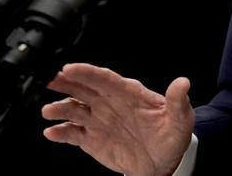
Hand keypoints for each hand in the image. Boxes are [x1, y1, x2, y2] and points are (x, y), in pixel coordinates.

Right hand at [42, 63, 194, 175]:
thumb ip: (177, 100)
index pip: (105, 78)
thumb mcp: (180, 118)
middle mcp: (109, 103)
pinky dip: (60, 132)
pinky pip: (72, 133)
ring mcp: (99, 120)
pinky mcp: (92, 139)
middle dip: (65, 83)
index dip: (87, 73)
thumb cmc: (172, 136)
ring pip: (74, 109)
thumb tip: (183, 83)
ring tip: (48, 111)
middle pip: (83, 88)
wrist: (164, 163)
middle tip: (48, 78)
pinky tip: (51, 132)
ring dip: (60, 108)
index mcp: (128, 93)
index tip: (70, 68)